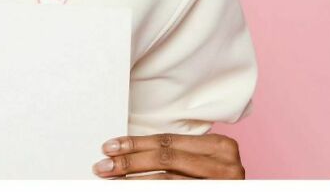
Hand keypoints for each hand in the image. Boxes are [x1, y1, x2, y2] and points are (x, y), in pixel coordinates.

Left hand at [92, 133, 244, 179]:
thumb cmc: (216, 181)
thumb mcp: (203, 162)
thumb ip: (179, 154)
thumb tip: (132, 152)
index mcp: (222, 147)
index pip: (169, 142)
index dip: (137, 143)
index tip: (111, 146)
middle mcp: (226, 167)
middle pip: (167, 159)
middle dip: (130, 161)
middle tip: (103, 165)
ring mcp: (221, 186)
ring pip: (168, 181)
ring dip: (135, 180)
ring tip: (111, 180)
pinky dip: (150, 191)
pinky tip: (133, 189)